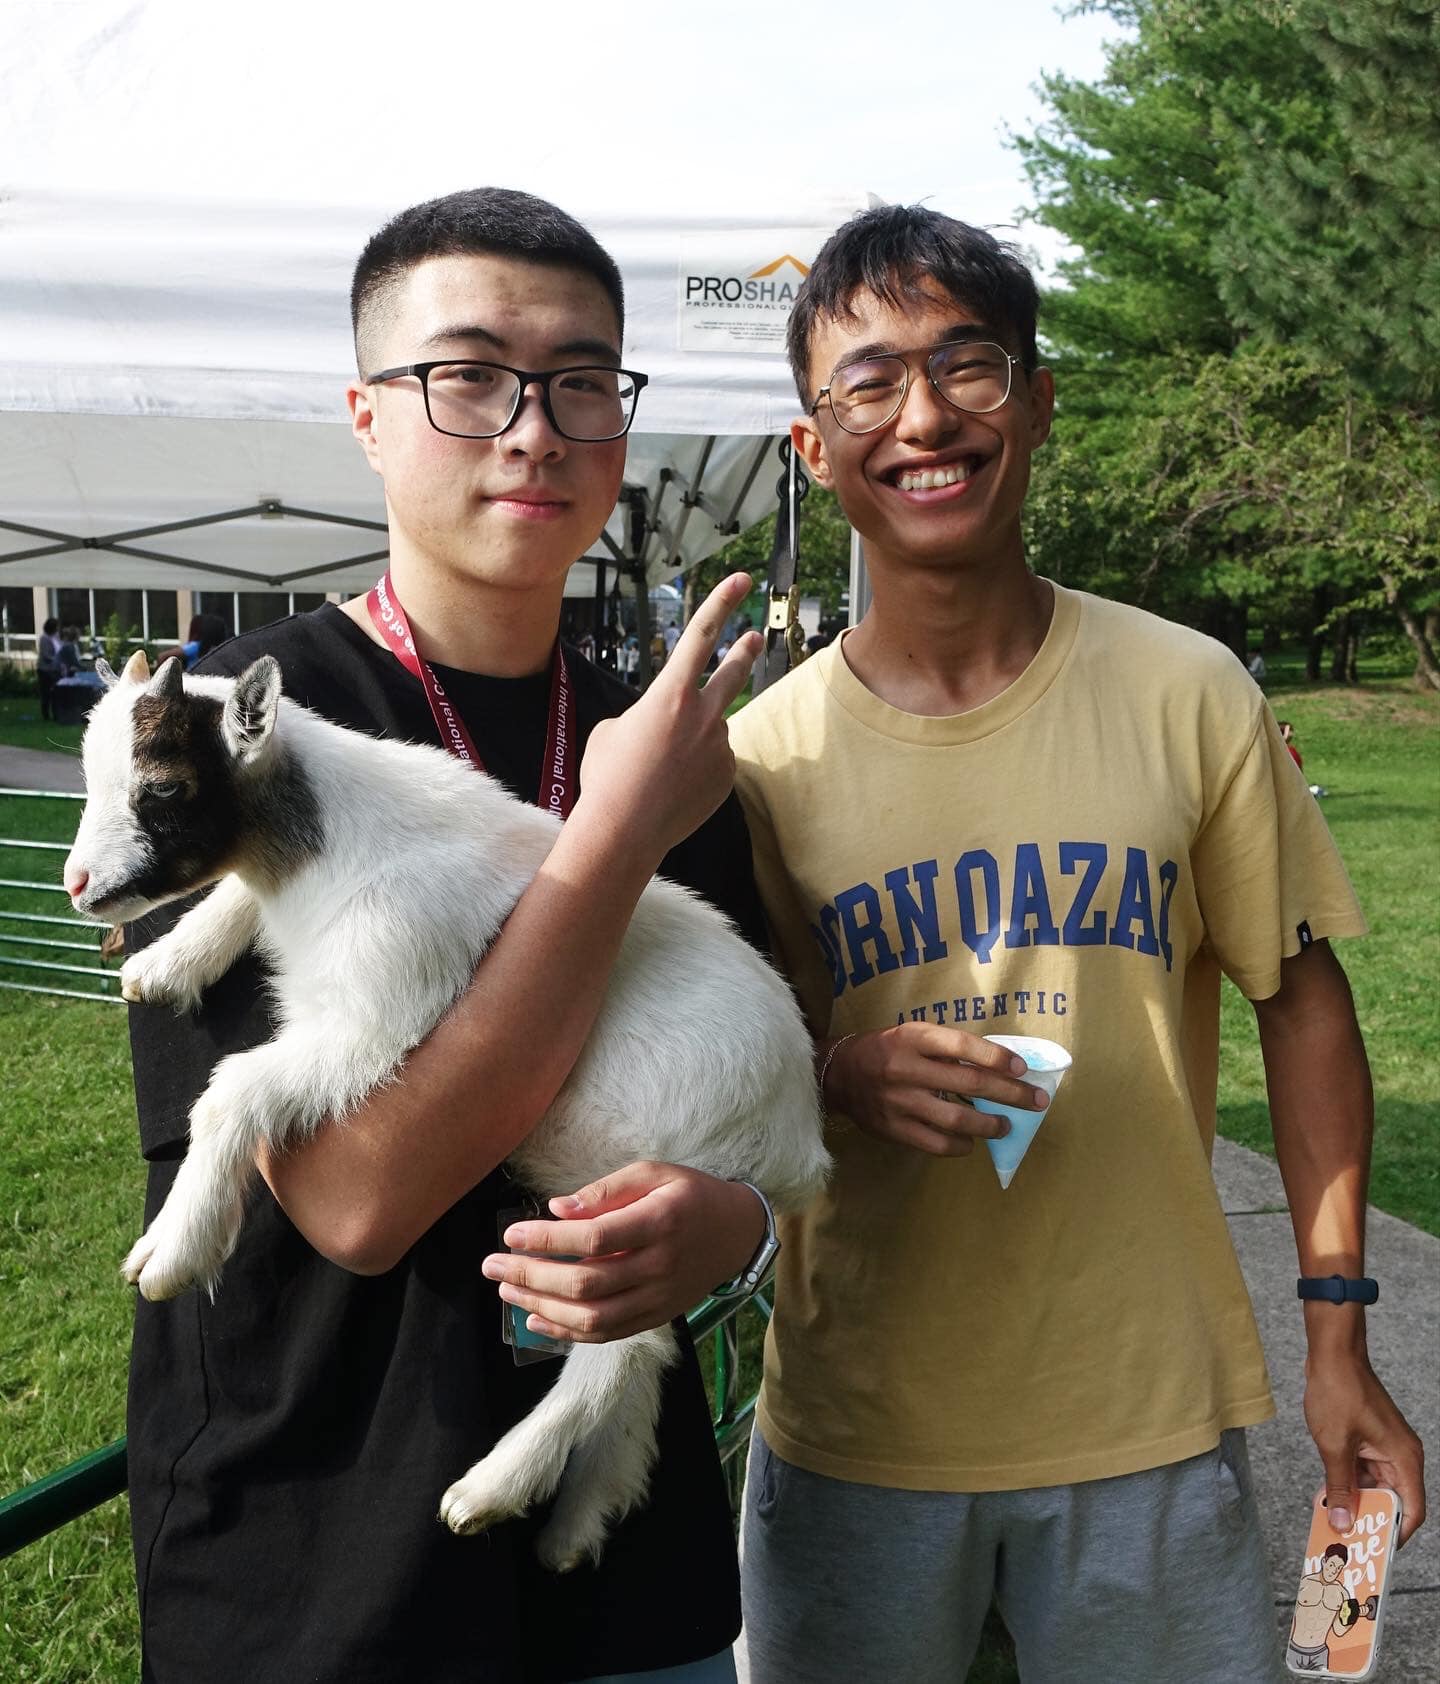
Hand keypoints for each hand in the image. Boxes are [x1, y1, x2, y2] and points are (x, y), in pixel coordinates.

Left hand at [480, 1162, 767, 1342]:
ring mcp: (658, 1298)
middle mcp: (659, 1267)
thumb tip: (558, 1208)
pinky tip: (535, 1320)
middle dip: (532, 1276)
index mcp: (660, 1222)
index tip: (512, 1233)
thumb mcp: (654, 1172)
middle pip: (587, 1283)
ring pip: (592, 1317)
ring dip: (542, 1307)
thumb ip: (606, 1190)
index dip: (549, 1239)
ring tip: (507, 1290)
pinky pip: (606, 1334)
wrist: (736, 1233)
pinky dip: (567, 1333)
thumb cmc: (690, 1194)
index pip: (594, 1239)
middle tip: (492, 1265)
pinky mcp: (655, 1317)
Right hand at [575, 574, 760, 869]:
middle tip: (755, 638)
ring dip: (692, 739)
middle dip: (745, 651)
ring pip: (712, 729)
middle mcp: (703, 715)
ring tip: (661, 768)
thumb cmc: (607, 776)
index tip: (741, 581)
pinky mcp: (726, 777)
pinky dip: (696, 769)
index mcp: (670, 694)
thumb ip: (644, 716)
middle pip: (733, 672)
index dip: (722, 603)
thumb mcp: (611, 730)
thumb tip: (664, 727)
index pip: (701, 635)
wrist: (623, 831)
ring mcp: (720, 747)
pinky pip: (714, 762)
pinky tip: (672, 789)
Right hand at [824, 1024, 1047, 1156]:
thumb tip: (998, 1067)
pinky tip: (971, 1140)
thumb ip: (947, 1048)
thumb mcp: (913, 1035)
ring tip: (1006, 1126)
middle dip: (1010, 1093)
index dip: (996, 1057)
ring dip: (989, 1124)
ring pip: (956, 1119)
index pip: (962, 1046)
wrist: (839, 1074)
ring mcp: (898, 1102)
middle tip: (1036, 1101)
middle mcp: (905, 1069)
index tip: (1022, 1068)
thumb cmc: (886, 1050)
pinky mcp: (892, 1129)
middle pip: (968, 1083)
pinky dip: (960, 1144)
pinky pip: (935, 1143)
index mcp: (912, 1038)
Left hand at [1304, 1349, 1425, 1544]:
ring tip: (1334, 1524)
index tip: (1375, 1551)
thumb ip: (1340, 1486)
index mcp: (1404, 1458)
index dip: (1395, 1533)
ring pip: (1375, 1486)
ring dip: (1356, 1502)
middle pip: (1392, 1500)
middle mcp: (1400, 1455)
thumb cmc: (1338, 1392)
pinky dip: (1349, 1483)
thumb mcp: (1334, 1445)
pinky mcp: (1368, 1440)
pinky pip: (1363, 1471)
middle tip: (1348, 1542)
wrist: (1332, 1353)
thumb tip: (1342, 1521)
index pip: (1411, 1510)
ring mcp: (1384, 1447)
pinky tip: (1329, 1497)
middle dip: (1371, 1520)